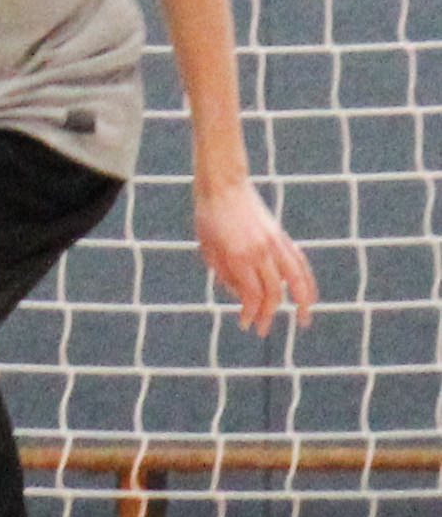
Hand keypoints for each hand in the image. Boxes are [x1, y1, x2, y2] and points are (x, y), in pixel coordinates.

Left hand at [195, 178, 316, 337]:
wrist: (224, 186)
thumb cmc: (209, 218)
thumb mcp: (208, 249)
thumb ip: (225, 275)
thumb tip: (243, 297)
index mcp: (239, 257)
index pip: (252, 295)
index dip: (250, 312)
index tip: (245, 324)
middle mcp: (261, 252)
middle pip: (273, 292)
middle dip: (268, 314)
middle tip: (262, 330)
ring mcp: (275, 244)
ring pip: (296, 279)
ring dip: (301, 302)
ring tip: (303, 319)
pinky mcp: (282, 237)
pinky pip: (299, 263)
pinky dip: (306, 280)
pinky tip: (308, 293)